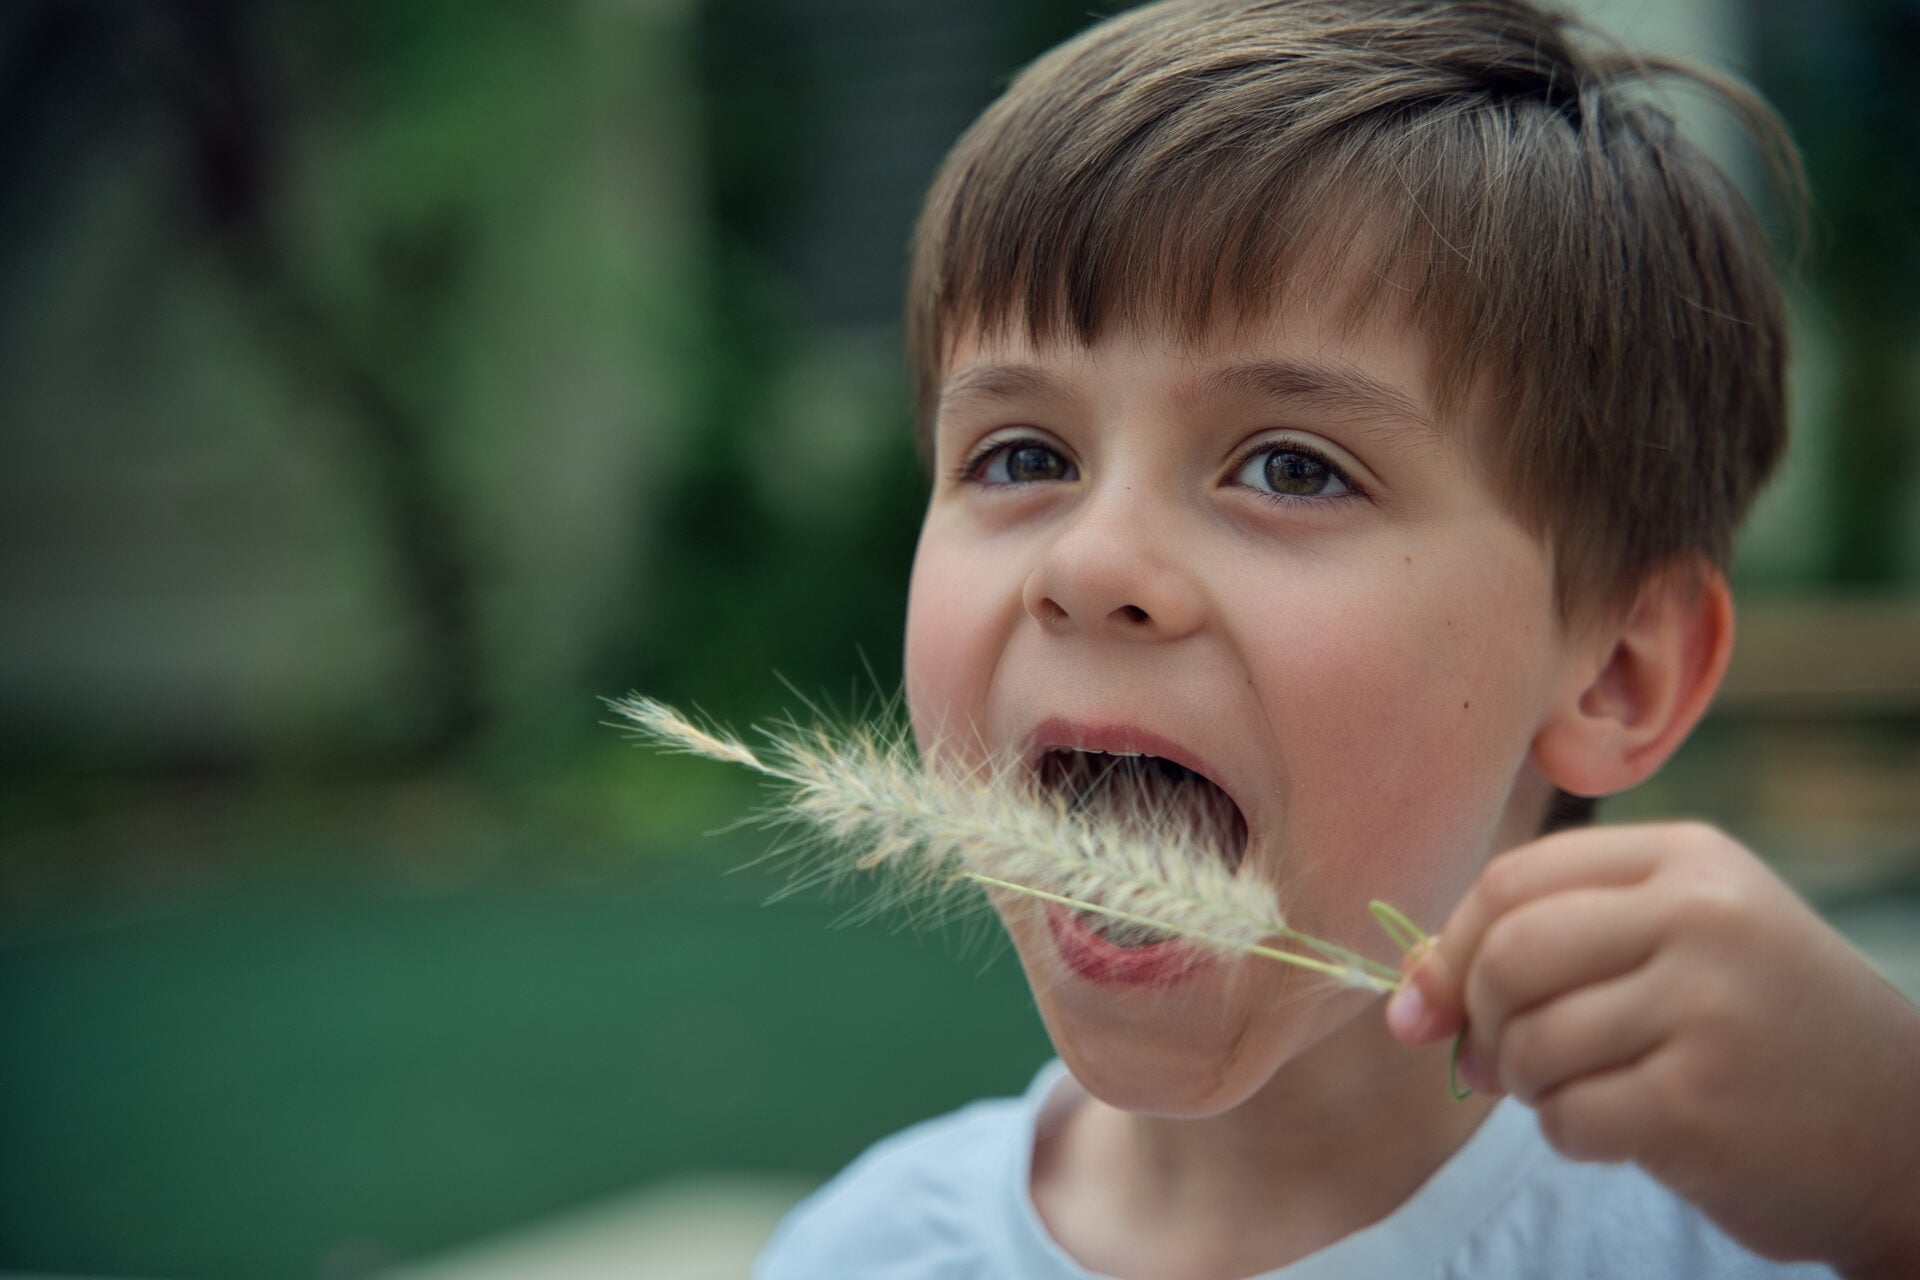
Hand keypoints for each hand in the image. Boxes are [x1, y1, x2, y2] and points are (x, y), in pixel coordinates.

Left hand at [1385, 822, 1919, 1278]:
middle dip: (1479, 1020)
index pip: (1513, 879)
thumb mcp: (1676, 948)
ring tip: (1589, 1091)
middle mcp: (1700, 917)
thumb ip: (1545, 949)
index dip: (1453, 945)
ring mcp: (1705, 1007)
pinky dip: (1572, 1136)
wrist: (1909, 1136)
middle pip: (1506, 954)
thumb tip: (1405, 1005)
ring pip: (1529, 1043)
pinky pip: (1567, 1118)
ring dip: (1530, 1087)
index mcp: (1687, 860)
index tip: (1433, 1001)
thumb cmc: (1765, 1034)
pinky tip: (1629, 1131)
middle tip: (1503, 1061)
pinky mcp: (1699, 1103)